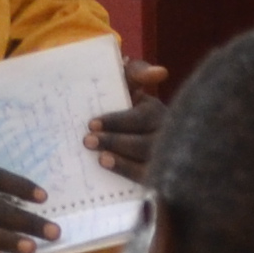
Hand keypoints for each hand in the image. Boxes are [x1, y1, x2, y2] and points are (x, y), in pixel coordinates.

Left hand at [83, 59, 175, 183]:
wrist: (123, 134)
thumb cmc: (122, 104)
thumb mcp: (128, 84)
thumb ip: (136, 72)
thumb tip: (159, 72)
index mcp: (156, 112)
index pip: (140, 118)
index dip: (116, 121)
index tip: (91, 124)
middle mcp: (165, 135)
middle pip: (145, 143)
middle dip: (115, 141)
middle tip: (88, 141)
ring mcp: (165, 158)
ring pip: (149, 163)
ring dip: (124, 162)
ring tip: (100, 159)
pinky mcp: (159, 176)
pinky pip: (148, 179)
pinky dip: (129, 175)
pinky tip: (111, 171)